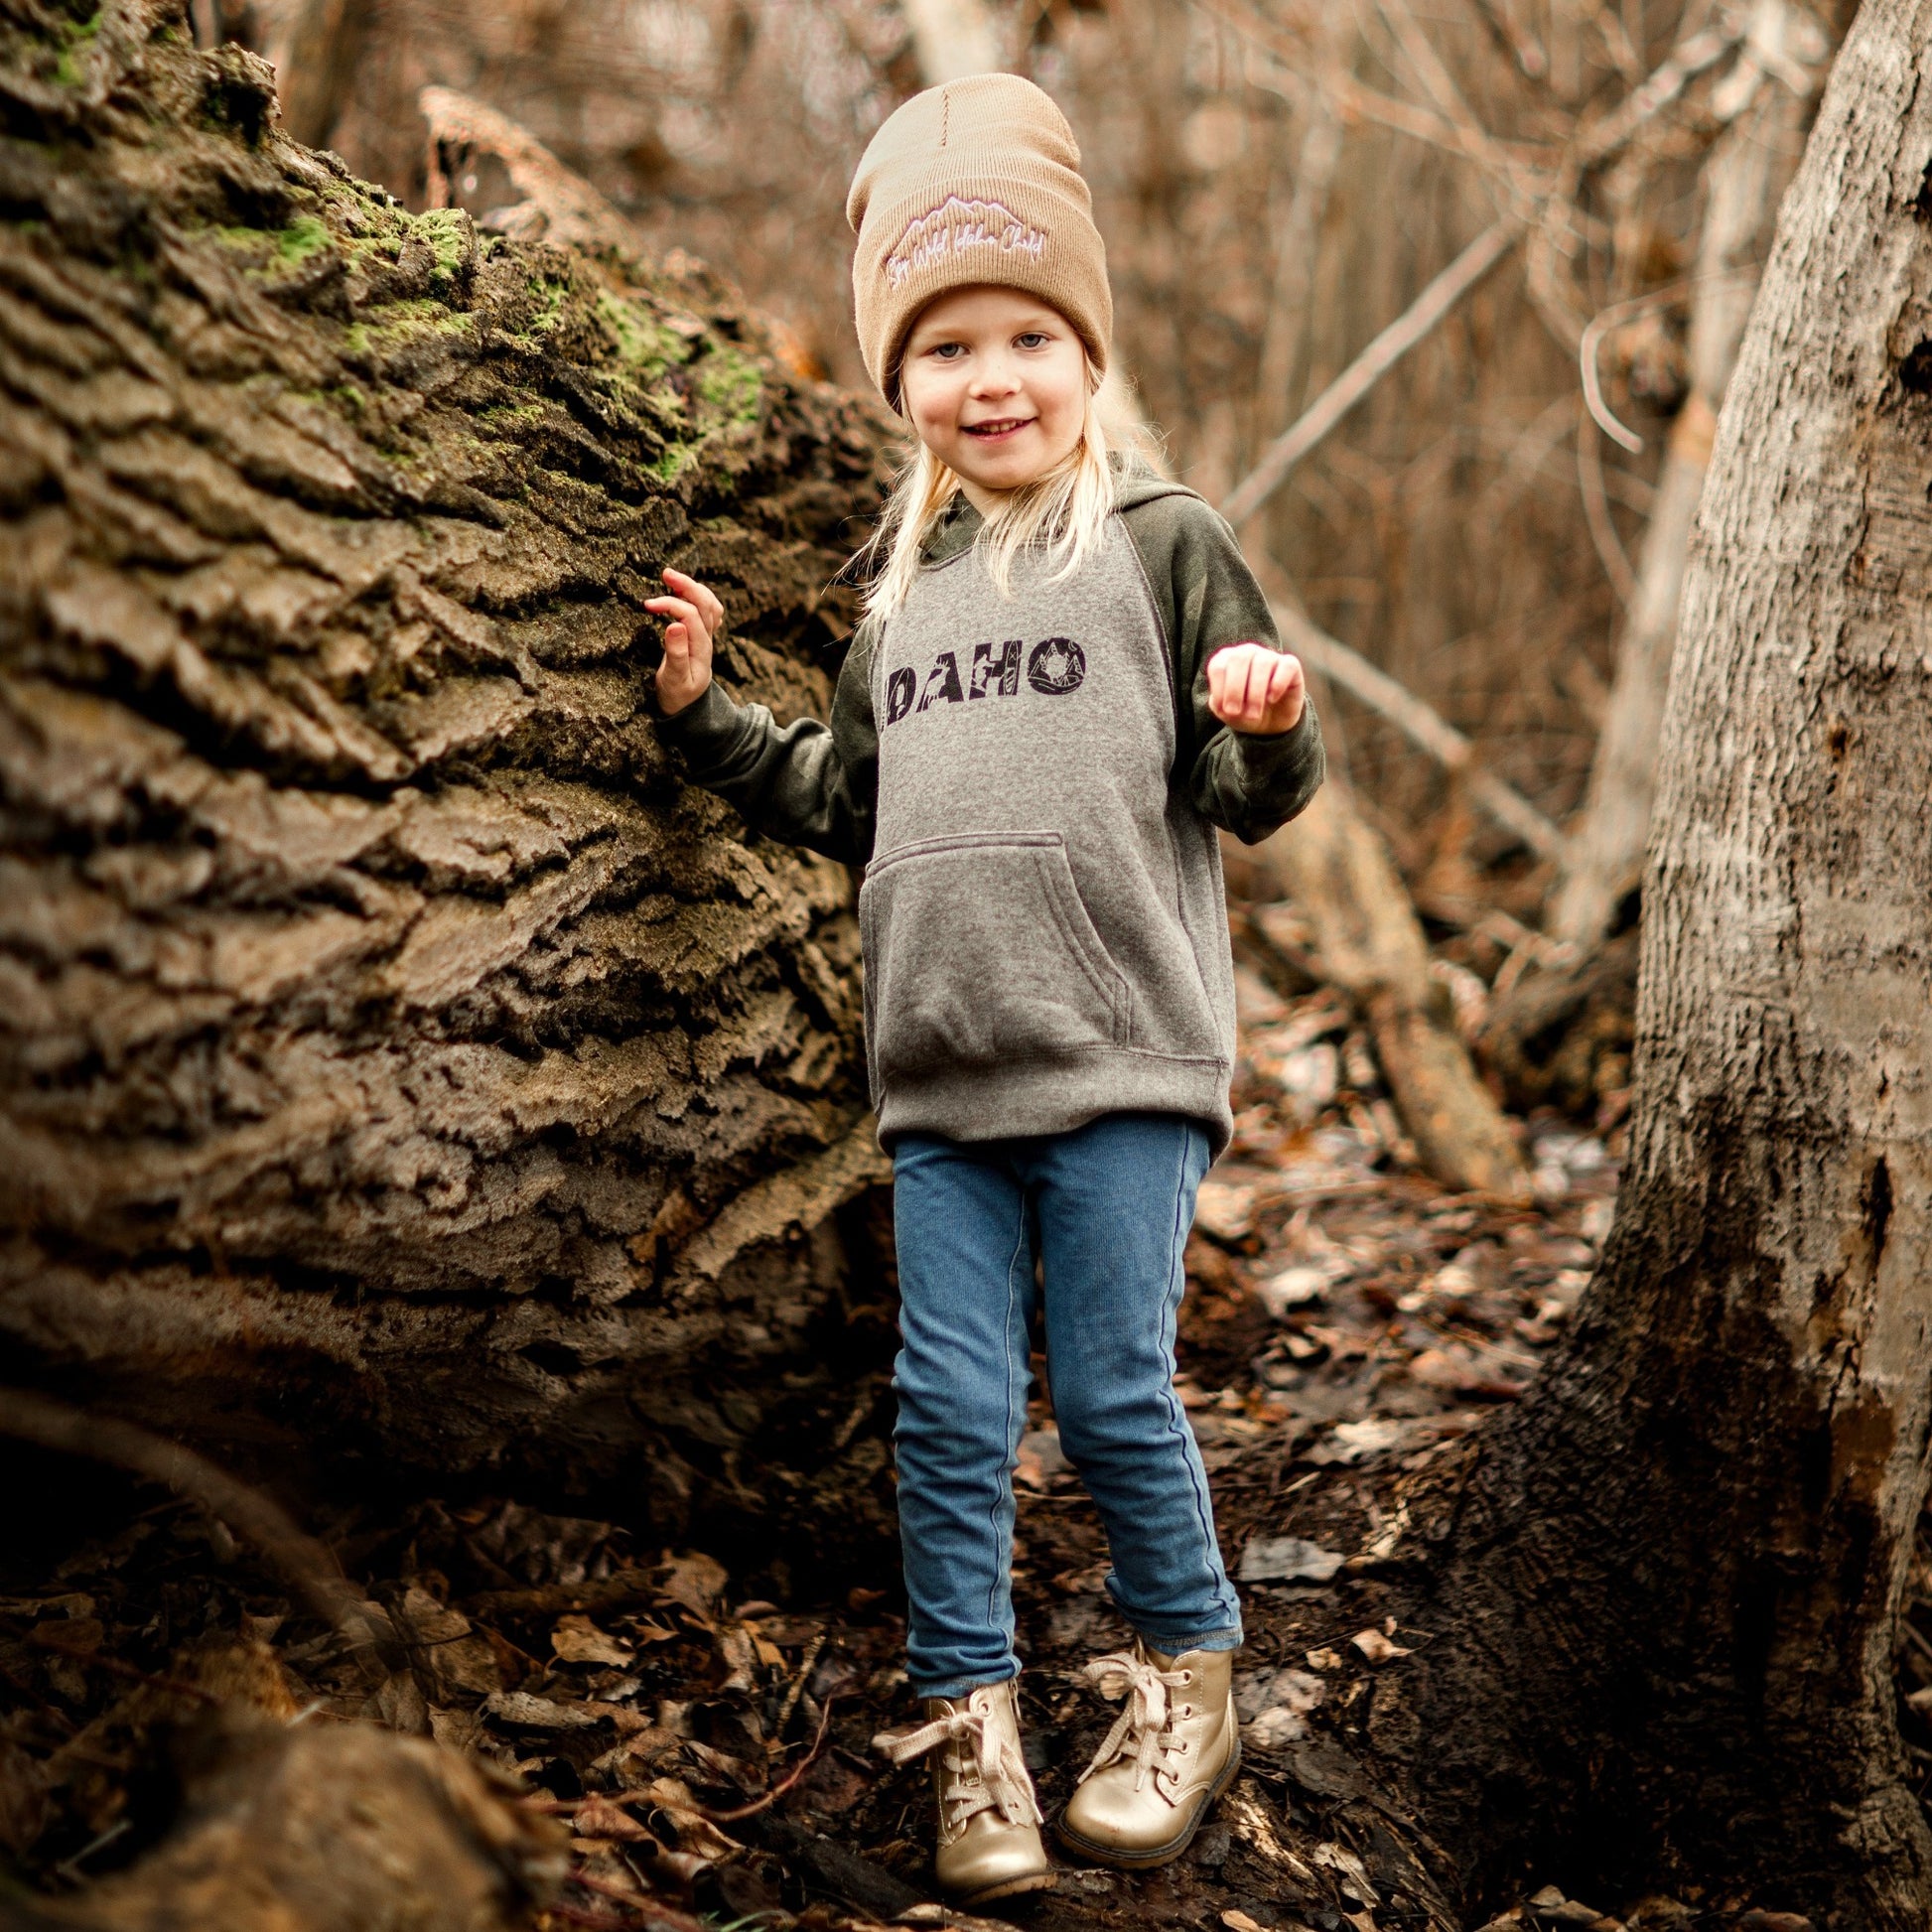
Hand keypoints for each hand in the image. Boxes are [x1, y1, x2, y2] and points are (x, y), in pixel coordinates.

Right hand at [646, 567, 723, 715]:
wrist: (688, 706)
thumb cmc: (678, 695)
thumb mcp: (674, 679)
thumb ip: (676, 653)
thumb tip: (675, 625)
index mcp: (700, 649)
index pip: (691, 616)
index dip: (671, 604)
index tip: (648, 605)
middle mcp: (707, 640)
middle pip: (706, 604)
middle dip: (687, 585)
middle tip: (665, 573)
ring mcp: (707, 636)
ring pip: (710, 604)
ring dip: (693, 588)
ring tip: (672, 578)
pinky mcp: (702, 636)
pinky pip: (708, 610)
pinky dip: (698, 596)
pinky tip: (684, 592)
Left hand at [1206, 642, 1305, 734]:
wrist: (1271, 723)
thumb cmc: (1244, 713)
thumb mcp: (1227, 713)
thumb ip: (1221, 705)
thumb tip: (1225, 703)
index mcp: (1227, 660)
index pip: (1218, 666)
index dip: (1219, 689)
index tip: (1225, 710)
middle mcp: (1248, 652)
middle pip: (1239, 659)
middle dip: (1235, 690)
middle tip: (1235, 712)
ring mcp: (1270, 656)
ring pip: (1263, 663)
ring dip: (1255, 693)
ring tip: (1254, 714)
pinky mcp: (1291, 665)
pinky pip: (1286, 666)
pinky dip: (1278, 684)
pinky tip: (1272, 699)